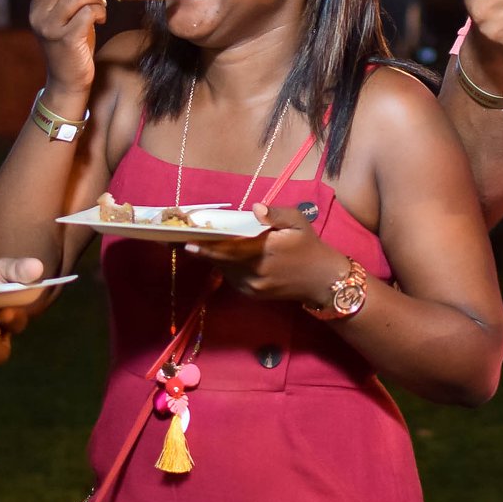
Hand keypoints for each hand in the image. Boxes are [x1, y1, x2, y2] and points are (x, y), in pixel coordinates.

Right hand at [29, 0, 108, 93]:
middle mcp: (38, 16)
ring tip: (101, 6)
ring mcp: (50, 28)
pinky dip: (100, 11)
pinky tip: (101, 18)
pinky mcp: (66, 39)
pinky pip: (88, 12)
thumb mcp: (64, 14)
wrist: (68, 79)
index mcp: (36, 7)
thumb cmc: (71, 44)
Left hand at [182, 202, 347, 303]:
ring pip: (224, 270)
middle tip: (179, 239)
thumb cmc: (309, 246)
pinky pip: (231, 277)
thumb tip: (256, 208)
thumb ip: (275, 213)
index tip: (185, 242)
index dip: (205, 247)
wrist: (322, 280)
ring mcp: (252, 286)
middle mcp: (254, 273)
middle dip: (201, 250)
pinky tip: (222, 255)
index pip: (227, 251)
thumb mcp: (298, 222)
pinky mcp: (252, 294)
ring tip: (197, 243)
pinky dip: (225, 266)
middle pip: (220, 261)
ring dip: (213, 257)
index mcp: (263, 253)